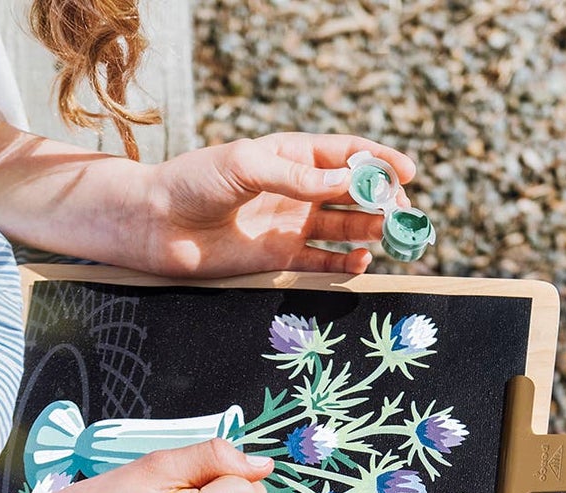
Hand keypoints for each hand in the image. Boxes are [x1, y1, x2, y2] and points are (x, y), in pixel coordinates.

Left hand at [143, 133, 416, 277]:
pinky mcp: (281, 259)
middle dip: (382, 201)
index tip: (406, 172)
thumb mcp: (246, 165)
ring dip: (370, 230)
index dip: (379, 161)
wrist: (159, 224)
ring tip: (389, 234)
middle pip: (353, 193)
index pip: (346, 154)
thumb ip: (296, 177)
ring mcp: (292, 225)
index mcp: (292, 155)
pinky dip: (345, 264)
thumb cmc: (195, 183)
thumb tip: (345, 181)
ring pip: (344, 227)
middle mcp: (297, 190)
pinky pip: (324, 262)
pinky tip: (360, 261)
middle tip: (402, 213)